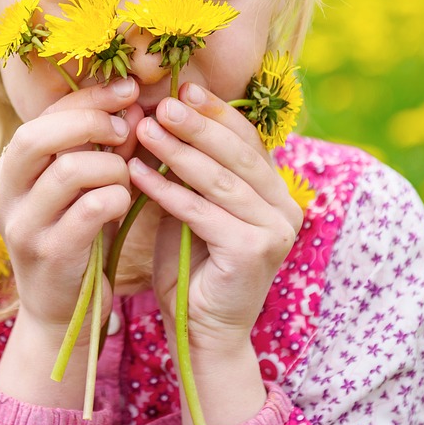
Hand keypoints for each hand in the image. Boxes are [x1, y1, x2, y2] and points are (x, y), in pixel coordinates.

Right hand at [0, 78, 142, 405]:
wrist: (63, 313)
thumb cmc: (79, 238)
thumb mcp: (83, 187)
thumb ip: (102, 147)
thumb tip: (133, 103)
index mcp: (10, 171)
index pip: (42, 116)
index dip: (88, 98)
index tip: (128, 89)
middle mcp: (5, 195)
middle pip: (39, 136)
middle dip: (92, 122)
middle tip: (127, 130)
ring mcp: (23, 227)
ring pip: (68, 169)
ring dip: (111, 166)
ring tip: (127, 178)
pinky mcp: (49, 255)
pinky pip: (89, 209)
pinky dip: (116, 197)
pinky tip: (123, 204)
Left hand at [128, 82, 301, 424]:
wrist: (203, 336)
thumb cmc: (192, 269)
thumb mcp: (192, 209)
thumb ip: (188, 171)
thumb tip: (159, 117)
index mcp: (277, 192)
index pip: (248, 140)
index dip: (216, 112)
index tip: (183, 88)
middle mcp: (285, 208)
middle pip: (237, 153)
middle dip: (197, 124)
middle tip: (161, 102)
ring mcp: (275, 231)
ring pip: (219, 179)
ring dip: (177, 151)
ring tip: (144, 128)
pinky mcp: (254, 252)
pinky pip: (203, 212)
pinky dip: (167, 191)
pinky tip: (138, 173)